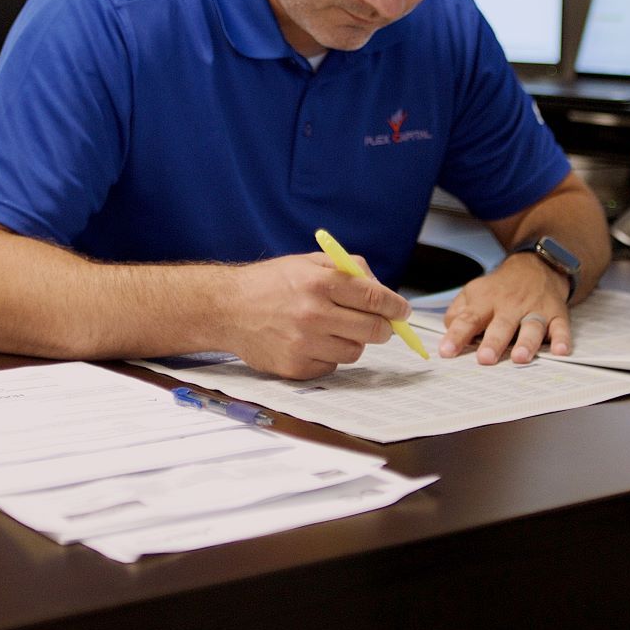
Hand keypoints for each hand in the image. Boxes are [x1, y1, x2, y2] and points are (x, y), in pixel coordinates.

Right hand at [223, 253, 410, 379]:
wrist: (227, 308)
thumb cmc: (269, 284)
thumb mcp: (308, 262)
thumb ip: (348, 269)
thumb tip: (381, 289)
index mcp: (319, 282)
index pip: (374, 297)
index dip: (396, 306)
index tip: (402, 311)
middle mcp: (313, 314)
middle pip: (373, 330)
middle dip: (384, 327)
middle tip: (382, 325)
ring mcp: (304, 343)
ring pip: (355, 351)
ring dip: (353, 341)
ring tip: (335, 329)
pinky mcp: (295, 367)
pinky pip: (332, 366)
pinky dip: (330, 355)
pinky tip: (313, 342)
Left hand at [439, 254, 571, 364]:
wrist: (536, 266)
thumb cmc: (501, 288)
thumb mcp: (474, 293)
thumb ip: (458, 313)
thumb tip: (449, 332)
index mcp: (486, 301)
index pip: (469, 319)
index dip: (457, 335)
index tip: (447, 351)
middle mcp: (510, 305)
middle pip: (501, 325)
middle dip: (493, 342)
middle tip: (485, 358)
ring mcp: (535, 309)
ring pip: (531, 327)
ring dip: (526, 343)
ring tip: (520, 357)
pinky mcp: (556, 314)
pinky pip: (560, 327)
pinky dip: (562, 339)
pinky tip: (560, 351)